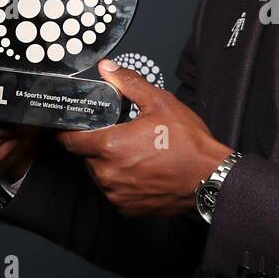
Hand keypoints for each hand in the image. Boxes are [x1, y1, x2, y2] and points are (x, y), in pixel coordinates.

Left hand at [55, 59, 232, 216]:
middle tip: (120, 135)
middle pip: (86, 157)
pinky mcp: (128, 208)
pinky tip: (142, 171)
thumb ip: (128, 83)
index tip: (73, 126)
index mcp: (110, 146)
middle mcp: (108, 174)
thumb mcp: (160, 103)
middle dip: (98, 145)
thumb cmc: (189, 143)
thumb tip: (108, 69)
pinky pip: (115, 191)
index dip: (69, 131)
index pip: (70, 140)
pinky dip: (123, 182)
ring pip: (100, 175)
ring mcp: (117, 194)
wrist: (209, 178)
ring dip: (110, 164)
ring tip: (136, 153)